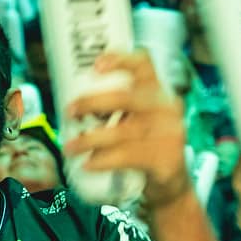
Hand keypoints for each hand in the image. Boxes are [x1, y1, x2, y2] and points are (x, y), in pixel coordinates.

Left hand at [62, 51, 189, 206]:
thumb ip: (114, 107)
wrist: (172, 180)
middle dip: (92, 102)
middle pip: (126, 97)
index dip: (120, 59)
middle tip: (70, 111)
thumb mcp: (136, 118)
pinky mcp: (166, 159)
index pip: (144, 64)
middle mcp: (166, 107)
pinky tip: (88, 164)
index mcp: (156, 91)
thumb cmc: (144, 142)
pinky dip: (102, 161)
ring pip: (122, 132)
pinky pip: (127, 157)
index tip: (95, 66)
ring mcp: (169, 134)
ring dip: (89, 139)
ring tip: (69, 147)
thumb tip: (71, 106)